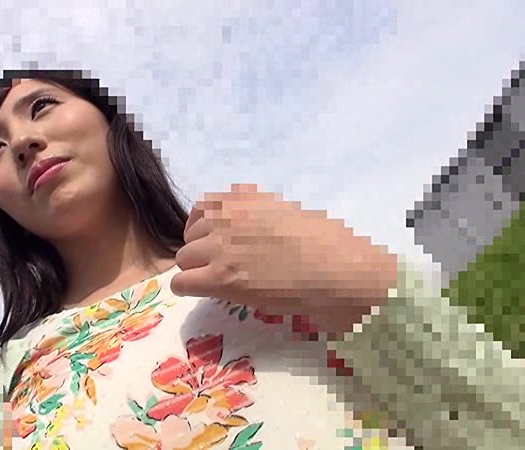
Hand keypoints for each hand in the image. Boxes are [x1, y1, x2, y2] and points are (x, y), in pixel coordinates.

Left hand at [170, 183, 396, 334]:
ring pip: (184, 259)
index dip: (205, 228)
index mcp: (246, 197)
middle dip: (202, 251)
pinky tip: (206, 295)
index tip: (215, 242)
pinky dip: (188, 290)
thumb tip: (249, 234)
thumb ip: (260, 215)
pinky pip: (182, 283)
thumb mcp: (290, 212)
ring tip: (220, 283)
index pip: (203, 207)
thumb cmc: (330, 245)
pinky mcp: (221, 278)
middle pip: (191, 236)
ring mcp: (221, 246)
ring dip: (197, 271)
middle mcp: (228, 216)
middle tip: (222, 268)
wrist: (343, 270)